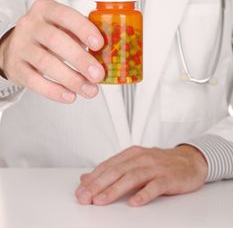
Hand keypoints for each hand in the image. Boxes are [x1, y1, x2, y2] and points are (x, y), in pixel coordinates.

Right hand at [0, 0, 104, 102]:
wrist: (16, 48)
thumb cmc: (46, 36)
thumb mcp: (62, 27)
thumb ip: (81, 35)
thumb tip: (107, 53)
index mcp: (46, 10)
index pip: (65, 16)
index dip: (83, 29)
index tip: (99, 44)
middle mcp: (30, 25)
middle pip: (55, 40)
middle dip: (80, 59)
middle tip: (98, 74)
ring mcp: (20, 46)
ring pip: (46, 63)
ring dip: (71, 79)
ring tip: (89, 89)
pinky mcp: (15, 67)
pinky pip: (34, 81)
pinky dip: (54, 91)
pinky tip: (69, 95)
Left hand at [76, 145, 207, 206]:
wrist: (189, 160)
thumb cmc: (159, 163)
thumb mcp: (134, 162)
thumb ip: (111, 169)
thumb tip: (85, 178)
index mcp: (132, 154)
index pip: (108, 166)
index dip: (93, 178)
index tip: (80, 191)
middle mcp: (141, 158)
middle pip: (117, 171)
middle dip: (98, 184)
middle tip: (85, 197)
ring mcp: (155, 167)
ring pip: (132, 177)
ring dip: (115, 189)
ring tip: (101, 200)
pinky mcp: (168, 178)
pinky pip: (155, 186)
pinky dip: (144, 194)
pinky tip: (134, 202)